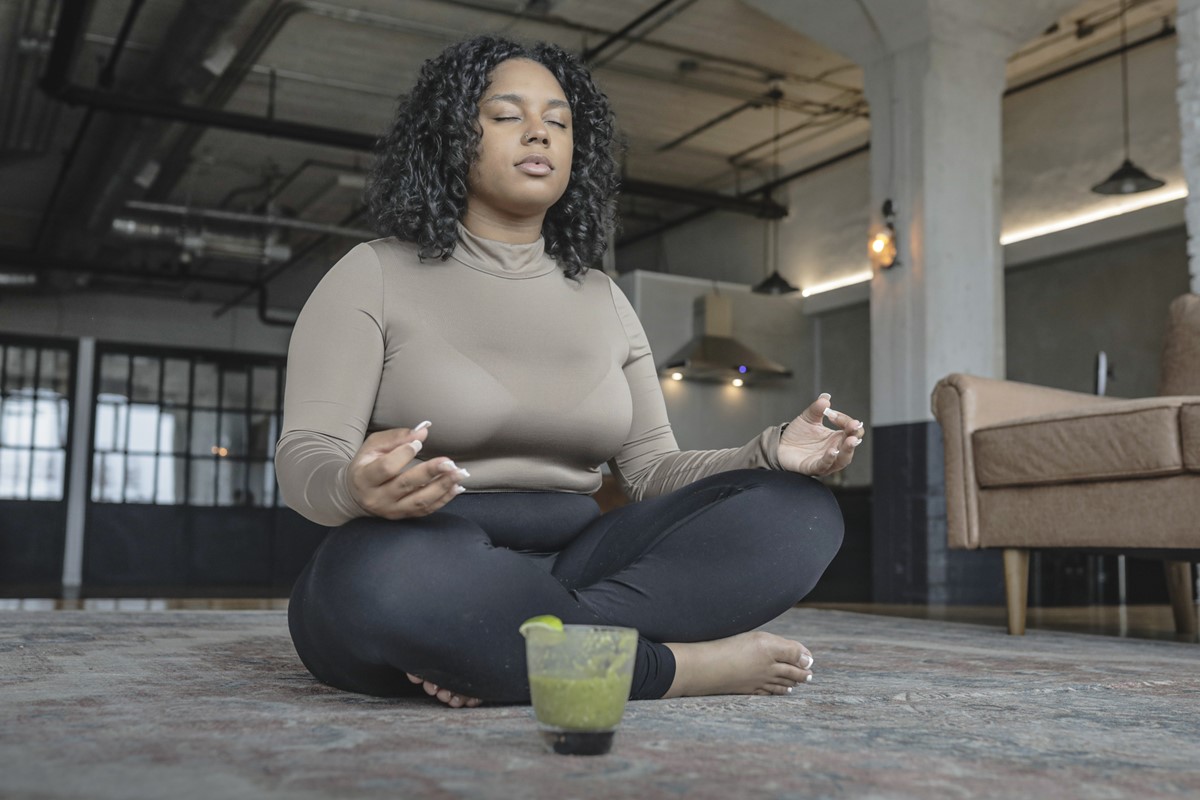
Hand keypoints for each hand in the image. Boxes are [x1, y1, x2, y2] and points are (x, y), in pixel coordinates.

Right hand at [346, 422, 468, 518]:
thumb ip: (396, 437)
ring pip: (419, 501)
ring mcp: (392, 510)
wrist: (356, 494)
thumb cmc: (366, 464)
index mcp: (365, 478)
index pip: (386, 468)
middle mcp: (377, 498)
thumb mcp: (373, 446)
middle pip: (406, 485)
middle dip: (429, 472)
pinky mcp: (404, 516)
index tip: (418, 443)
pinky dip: (444, 499)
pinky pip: (426, 510)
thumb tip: (422, 431)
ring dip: (442, 487)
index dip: (403, 454)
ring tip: (458, 474)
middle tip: (449, 462)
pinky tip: (456, 487)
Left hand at [776, 394, 864, 476]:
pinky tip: (832, 451)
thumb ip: (816, 408)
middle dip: (854, 435)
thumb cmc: (797, 435)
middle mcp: (835, 449)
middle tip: (854, 426)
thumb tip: (825, 398)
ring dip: (848, 450)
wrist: (780, 446)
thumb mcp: (808, 418)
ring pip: (843, 459)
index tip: (832, 414)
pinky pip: (824, 466)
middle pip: (851, 445)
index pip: (851, 430)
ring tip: (850, 440)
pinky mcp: (813, 468)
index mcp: (836, 437)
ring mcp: (825, 460)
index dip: (846, 421)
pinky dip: (829, 459)